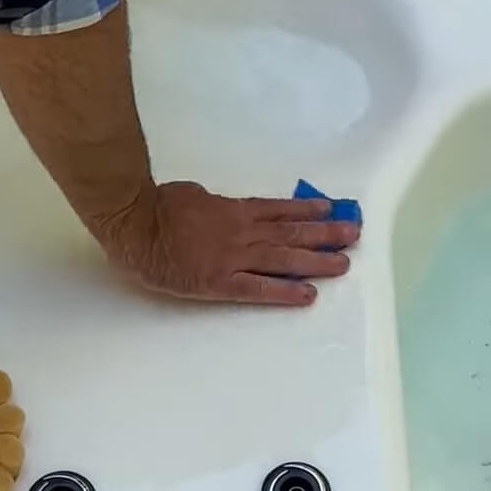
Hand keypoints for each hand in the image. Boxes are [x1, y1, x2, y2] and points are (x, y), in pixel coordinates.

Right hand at [91, 181, 359, 305]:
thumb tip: (220, 207)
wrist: (136, 225)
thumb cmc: (158, 206)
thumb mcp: (193, 194)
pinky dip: (285, 291)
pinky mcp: (220, 283)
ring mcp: (234, 258)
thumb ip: (213, 205)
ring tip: (343, 264)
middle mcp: (242, 232)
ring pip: (283, 260)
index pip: (279, 210)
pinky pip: (258, 289)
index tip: (332, 211)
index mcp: (234, 210)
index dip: (307, 212)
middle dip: (326, 235)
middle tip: (354, 234)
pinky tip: (307, 295)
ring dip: (316, 261)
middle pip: (291, 233)